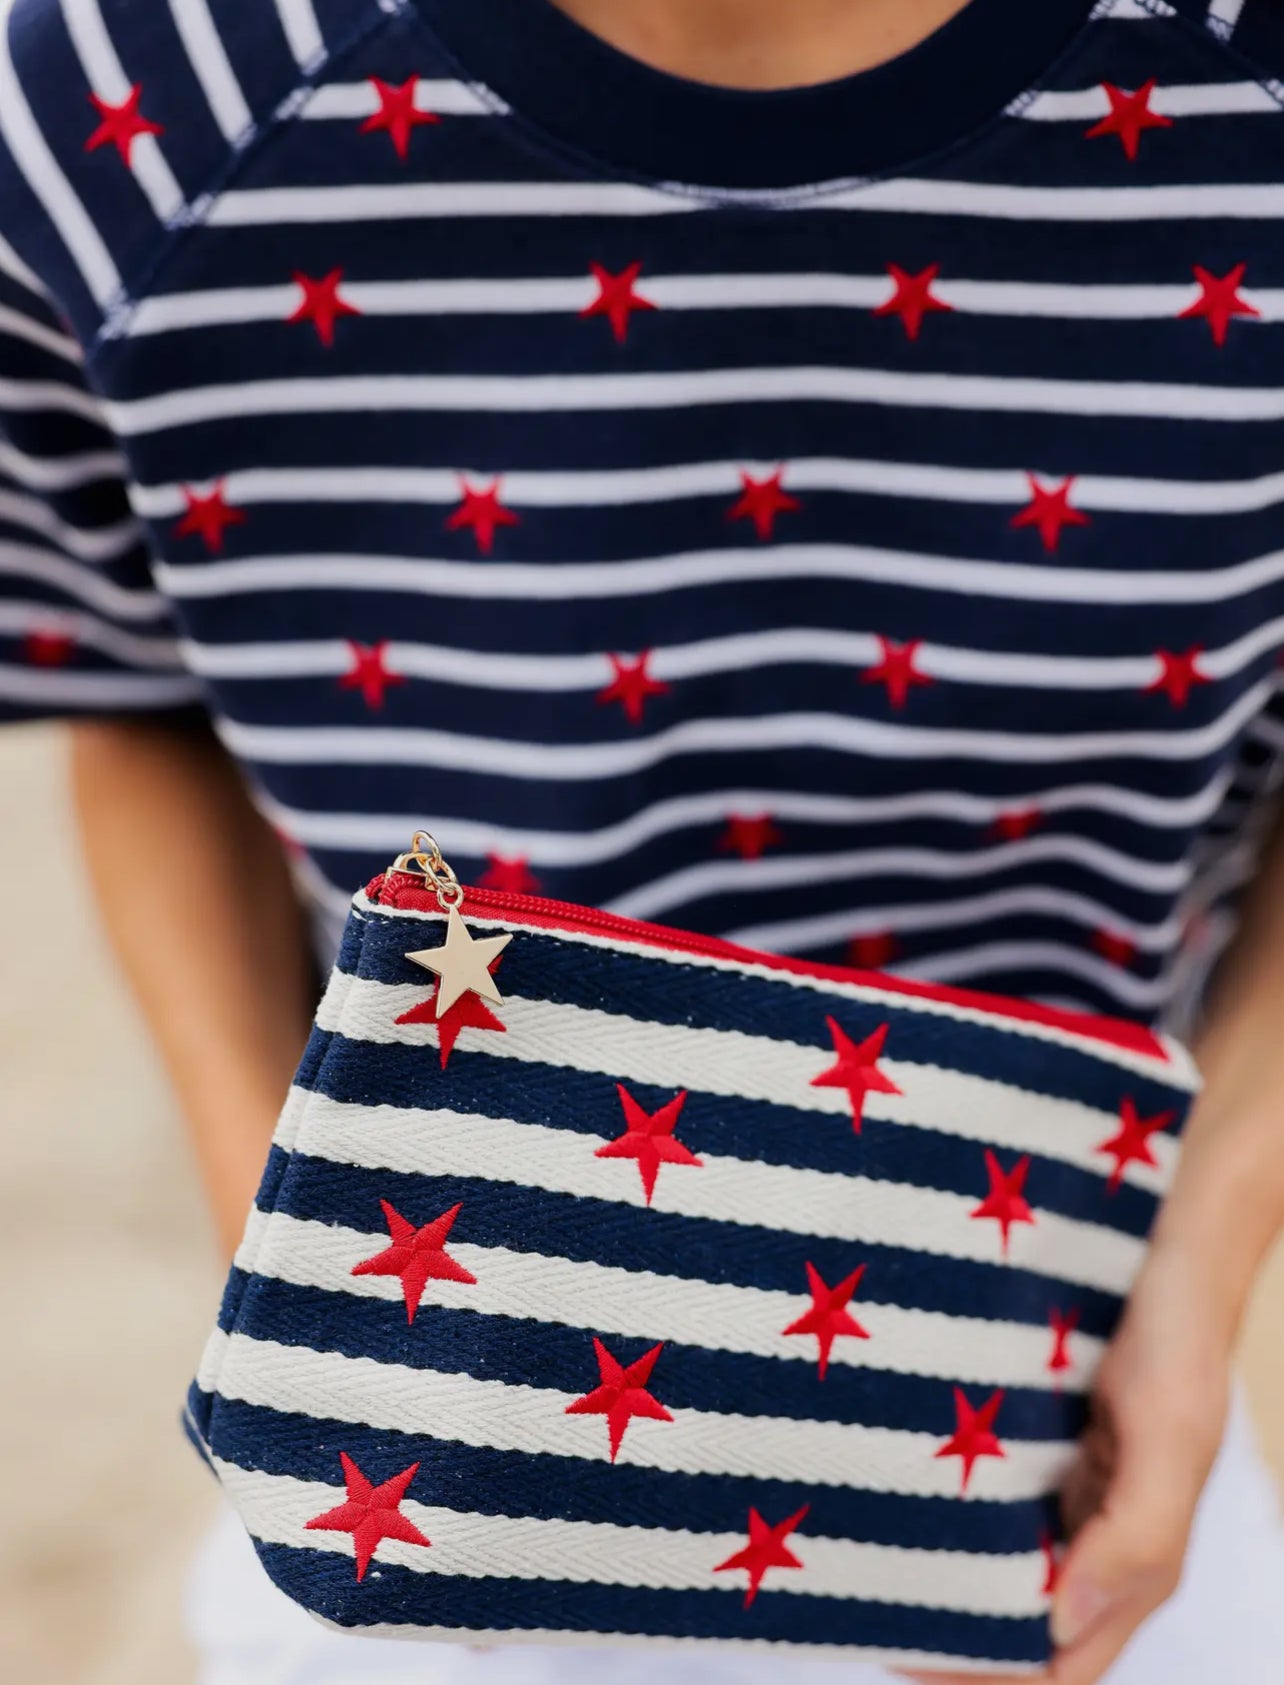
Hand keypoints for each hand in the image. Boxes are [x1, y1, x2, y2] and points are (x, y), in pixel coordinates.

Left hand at [902, 1232, 1229, 1684]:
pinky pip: (990, 1499)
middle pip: (1021, 1625)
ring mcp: (1066, 1494)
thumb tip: (1061, 1622)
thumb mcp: (1170, 1434)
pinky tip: (889, 1494)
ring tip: (862, 1567)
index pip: (1060, 1664)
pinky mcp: (1038, 1447)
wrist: (1168, 1252)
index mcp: (1137, 1564)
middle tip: (867, 1615)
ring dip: (943, 1578)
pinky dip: (947, 1512)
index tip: (908, 1659)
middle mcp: (1096, 1539)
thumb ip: (1137, 1533)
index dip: (986, 1677)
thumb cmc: (1177, 1343)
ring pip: (1001, 1566)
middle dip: (951, 1636)